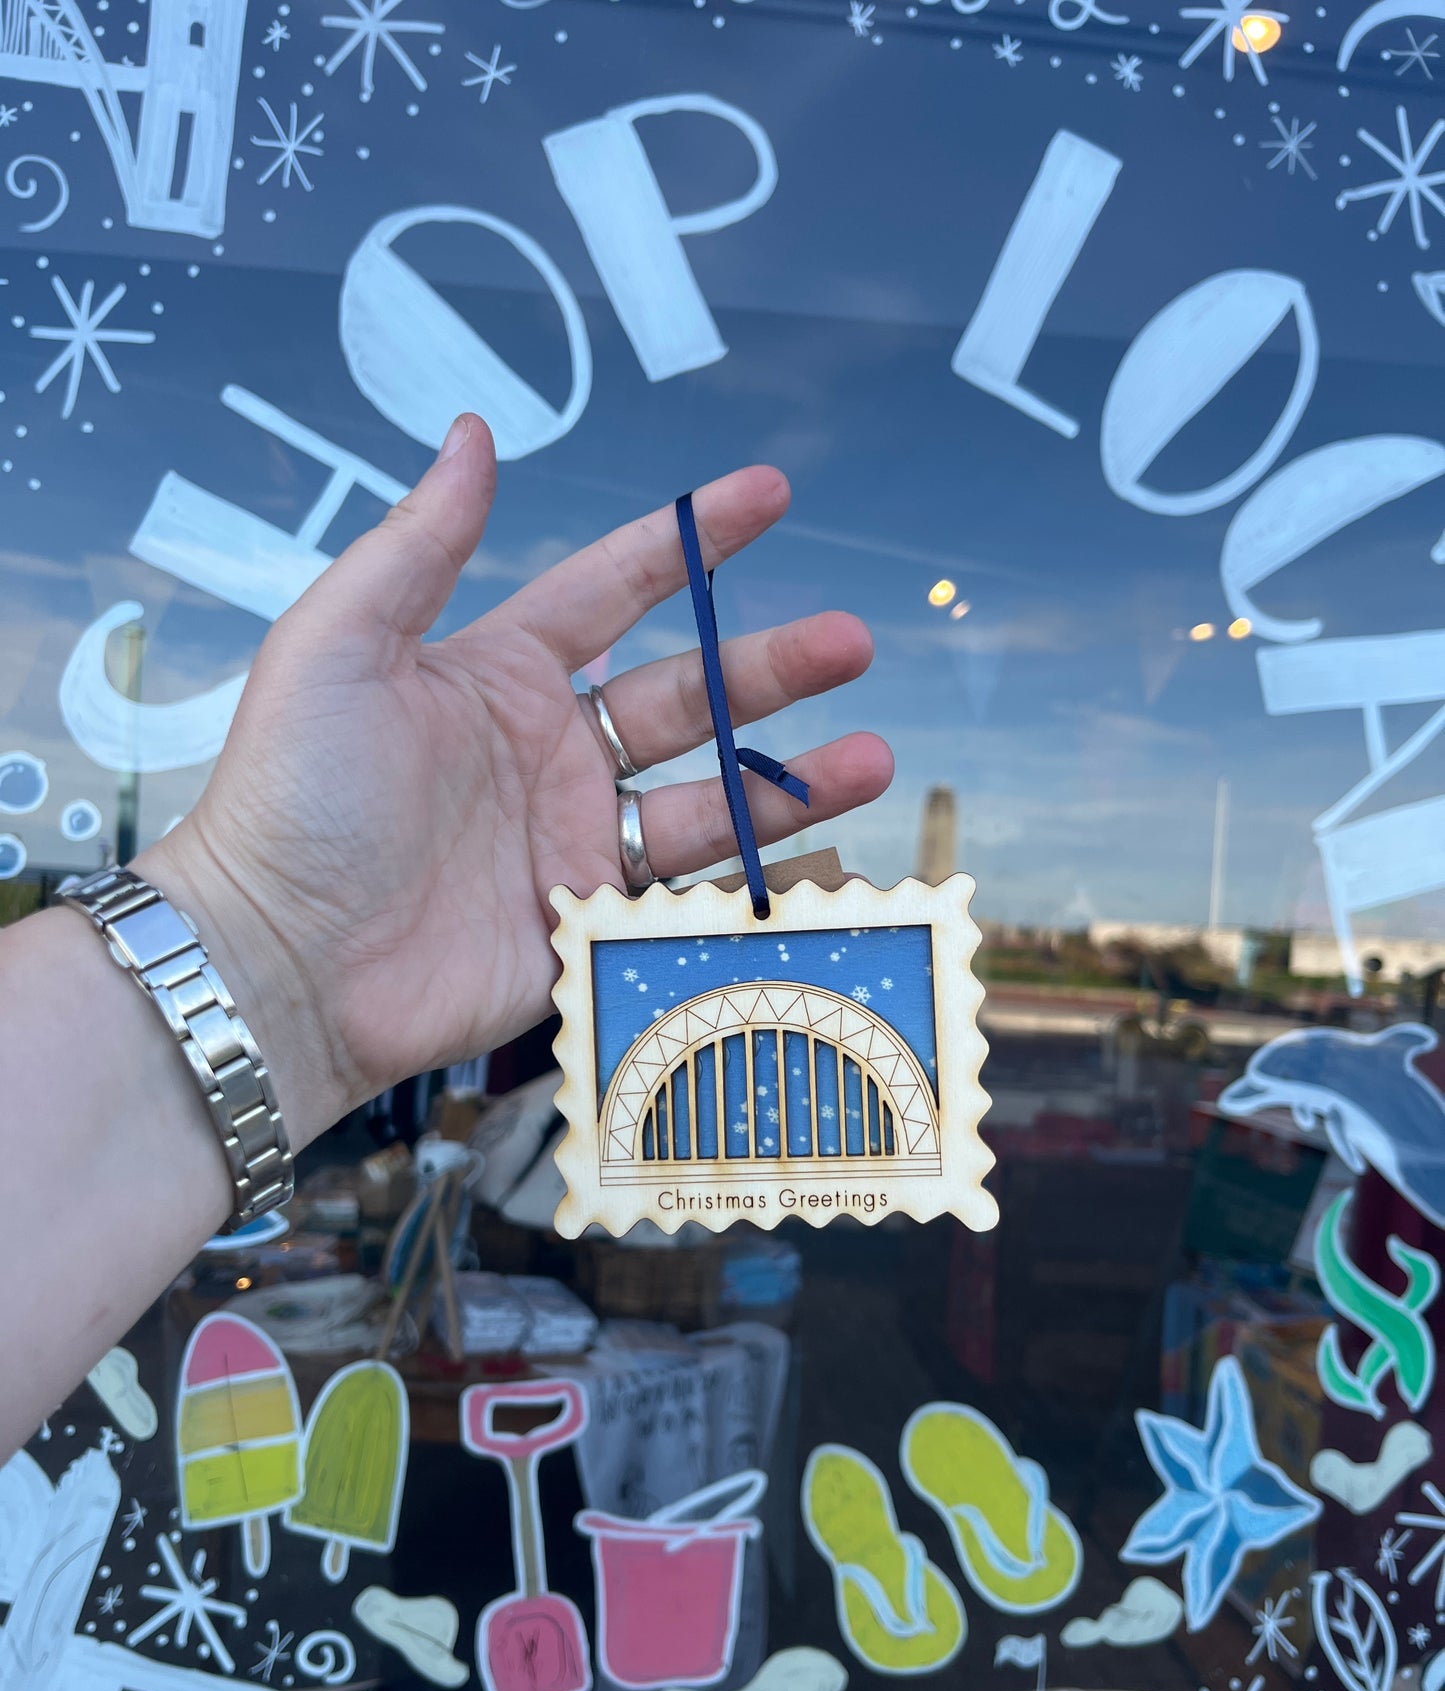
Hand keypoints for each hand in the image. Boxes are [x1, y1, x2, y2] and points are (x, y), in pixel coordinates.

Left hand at [137, 416, 891, 1146]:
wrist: (281, 963)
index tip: (769, 494)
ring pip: (709, 798)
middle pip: (686, 696)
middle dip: (774, 668)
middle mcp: (549, 754)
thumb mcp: (338, 646)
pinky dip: (758, 878)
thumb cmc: (293, 796)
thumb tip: (473, 432)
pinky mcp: (589, 927)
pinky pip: (690, 895)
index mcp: (496, 675)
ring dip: (794, 778)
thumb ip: (416, 544)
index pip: (612, 589)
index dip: (689, 542)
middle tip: (855, 641)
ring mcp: (574, 844)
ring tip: (876, 757)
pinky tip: (823, 859)